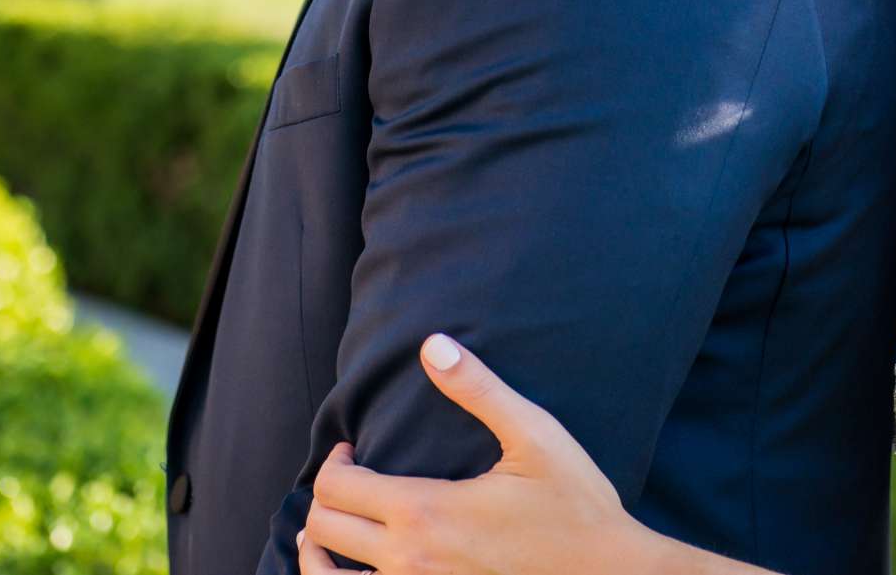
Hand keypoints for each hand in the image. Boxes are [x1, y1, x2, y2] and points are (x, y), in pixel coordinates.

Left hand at [297, 333, 652, 574]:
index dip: (334, 461)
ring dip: (319, 552)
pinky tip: (358, 571)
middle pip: (323, 529)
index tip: (353, 449)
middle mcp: (410, 563)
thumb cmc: (577, 507)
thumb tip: (433, 343)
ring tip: (332, 530)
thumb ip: (479, 390)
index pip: (336, 488)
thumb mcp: (536, 437)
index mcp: (426, 513)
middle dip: (326, 498)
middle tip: (350, 479)